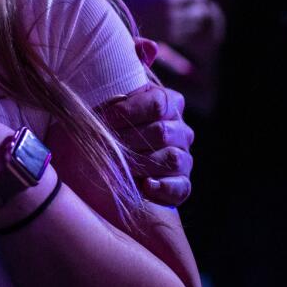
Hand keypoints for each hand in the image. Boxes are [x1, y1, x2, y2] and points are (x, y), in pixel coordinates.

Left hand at [98, 84, 193, 205]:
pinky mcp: (181, 184)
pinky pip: (181, 188)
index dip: (129, 111)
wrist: (113, 160)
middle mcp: (181, 130)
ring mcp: (183, 158)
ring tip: (119, 165)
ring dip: (141, 163)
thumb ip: (112, 98)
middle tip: (104, 145)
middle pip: (162, 132)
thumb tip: (103, 99)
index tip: (105, 118)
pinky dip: (163, 188)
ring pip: (172, 159)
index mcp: (169, 103)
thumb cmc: (111, 126)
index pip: (158, 103)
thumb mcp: (112, 107)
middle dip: (128, 139)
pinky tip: (145, 185)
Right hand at [125, 0, 221, 46]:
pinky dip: (189, 28)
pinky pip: (189, 33)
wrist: (122, 24)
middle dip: (200, 6)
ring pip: (197, 24)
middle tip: (193, 4)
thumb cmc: (137, 1)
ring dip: (196, 18)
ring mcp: (172, 28)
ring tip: (186, 13)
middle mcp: (172, 15)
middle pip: (201, 11)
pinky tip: (180, 23)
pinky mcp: (171, 39)